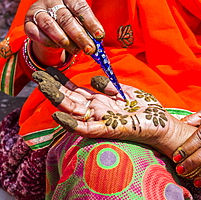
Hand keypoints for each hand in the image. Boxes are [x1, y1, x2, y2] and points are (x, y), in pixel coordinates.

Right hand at [24, 0, 103, 65]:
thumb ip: (87, 28)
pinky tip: (57, 47)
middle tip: (90, 49)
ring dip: (64, 41)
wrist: (47, 24)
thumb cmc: (68, 21)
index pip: (80, 7)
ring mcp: (37, 10)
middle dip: (80, 36)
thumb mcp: (78, 19)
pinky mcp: (28, 23)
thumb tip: (97, 41)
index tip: (100, 36)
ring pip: (50, 26)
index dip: (91, 22)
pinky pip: (36, 33)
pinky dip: (48, 42)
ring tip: (75, 50)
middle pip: (66, 19)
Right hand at [32, 67, 195, 156]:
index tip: (50, 69)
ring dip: (57, 98)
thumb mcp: (127, 92)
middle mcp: (97, 111)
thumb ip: (110, 86)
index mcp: (101, 101)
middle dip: (54, 86)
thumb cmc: (147, 111)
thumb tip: (93, 79)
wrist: (163, 125)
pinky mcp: (106, 130)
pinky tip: (58, 114)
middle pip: (70, 98)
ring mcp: (99, 121)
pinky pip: (85, 128)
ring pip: (73, 110)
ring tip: (42, 85)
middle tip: (37, 74)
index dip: (63, 80)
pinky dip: (71, 123)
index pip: (77, 90)